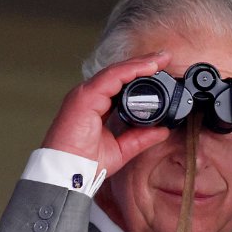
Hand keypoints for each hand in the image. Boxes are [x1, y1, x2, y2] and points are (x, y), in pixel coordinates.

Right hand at [41, 52, 171, 174]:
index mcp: (95, 105)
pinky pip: (111, 78)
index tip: (161, 70)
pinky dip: (130, 70)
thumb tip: (162, 130)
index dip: (140, 74)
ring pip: (116, 71)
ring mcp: (85, 94)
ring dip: (139, 63)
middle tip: (165, 57)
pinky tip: (147, 67)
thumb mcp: (121, 149)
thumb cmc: (85, 163)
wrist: (67, 174)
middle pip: (119, 73)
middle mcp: (89, 96)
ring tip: (160, 59)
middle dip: (143, 64)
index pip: (120, 83)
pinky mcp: (85, 97)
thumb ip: (140, 138)